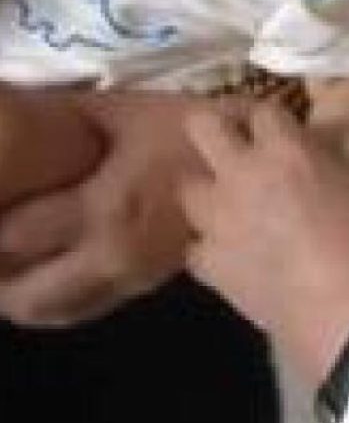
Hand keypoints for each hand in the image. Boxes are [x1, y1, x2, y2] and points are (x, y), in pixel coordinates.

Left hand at [0, 91, 206, 326]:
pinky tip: (51, 270)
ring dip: (22, 294)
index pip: (12, 239)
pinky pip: (86, 308)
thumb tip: (1, 122)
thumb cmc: (179, 127)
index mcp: (102, 209)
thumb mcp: (113, 110)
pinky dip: (58, 297)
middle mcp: (113, 256)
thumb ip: (53, 124)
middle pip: (26, 296)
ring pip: (54, 312)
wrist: (250, 157)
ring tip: (11, 264)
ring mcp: (132, 278)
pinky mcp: (147, 284)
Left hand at [182, 103, 348, 384]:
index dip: (274, 120)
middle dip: (216, 129)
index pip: (264, 110)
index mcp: (285, 148)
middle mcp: (240, 173)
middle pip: (201, 125)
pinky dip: (211, 245)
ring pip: (188, 186)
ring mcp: (217, 219)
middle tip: (239, 148)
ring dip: (209, 190)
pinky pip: (195, 244)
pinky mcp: (207, 264)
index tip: (284, 131)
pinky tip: (235, 254)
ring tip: (235, 204)